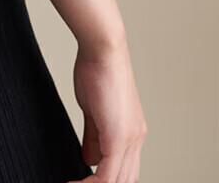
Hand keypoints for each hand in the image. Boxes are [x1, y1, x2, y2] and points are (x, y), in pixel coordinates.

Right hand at [70, 41, 147, 182]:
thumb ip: (93, 136)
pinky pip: (108, 175)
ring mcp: (131, 139)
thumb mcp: (92, 109)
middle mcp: (137, 139)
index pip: (124, 170)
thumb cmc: (96, 69)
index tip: (81, 180)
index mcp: (132, 132)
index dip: (104, 180)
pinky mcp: (119, 136)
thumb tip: (90, 158)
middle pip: (124, 180)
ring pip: (119, 181)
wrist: (103, 49)